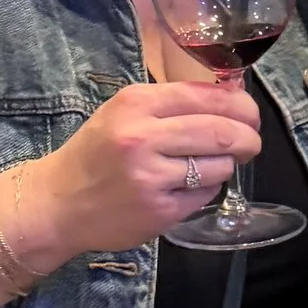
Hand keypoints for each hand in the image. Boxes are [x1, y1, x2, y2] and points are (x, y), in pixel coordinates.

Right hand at [0, 80, 265, 260]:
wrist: (57, 203)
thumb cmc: (96, 153)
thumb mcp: (124, 113)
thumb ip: (172, 103)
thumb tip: (233, 95)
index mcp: (135, 104)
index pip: (206, 97)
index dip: (240, 105)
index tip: (250, 114)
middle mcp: (142, 138)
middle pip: (221, 132)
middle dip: (247, 137)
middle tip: (251, 142)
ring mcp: (151, 177)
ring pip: (218, 166)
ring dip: (224, 165)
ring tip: (208, 165)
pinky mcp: (159, 211)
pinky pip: (204, 194)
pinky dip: (205, 189)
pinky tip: (184, 187)